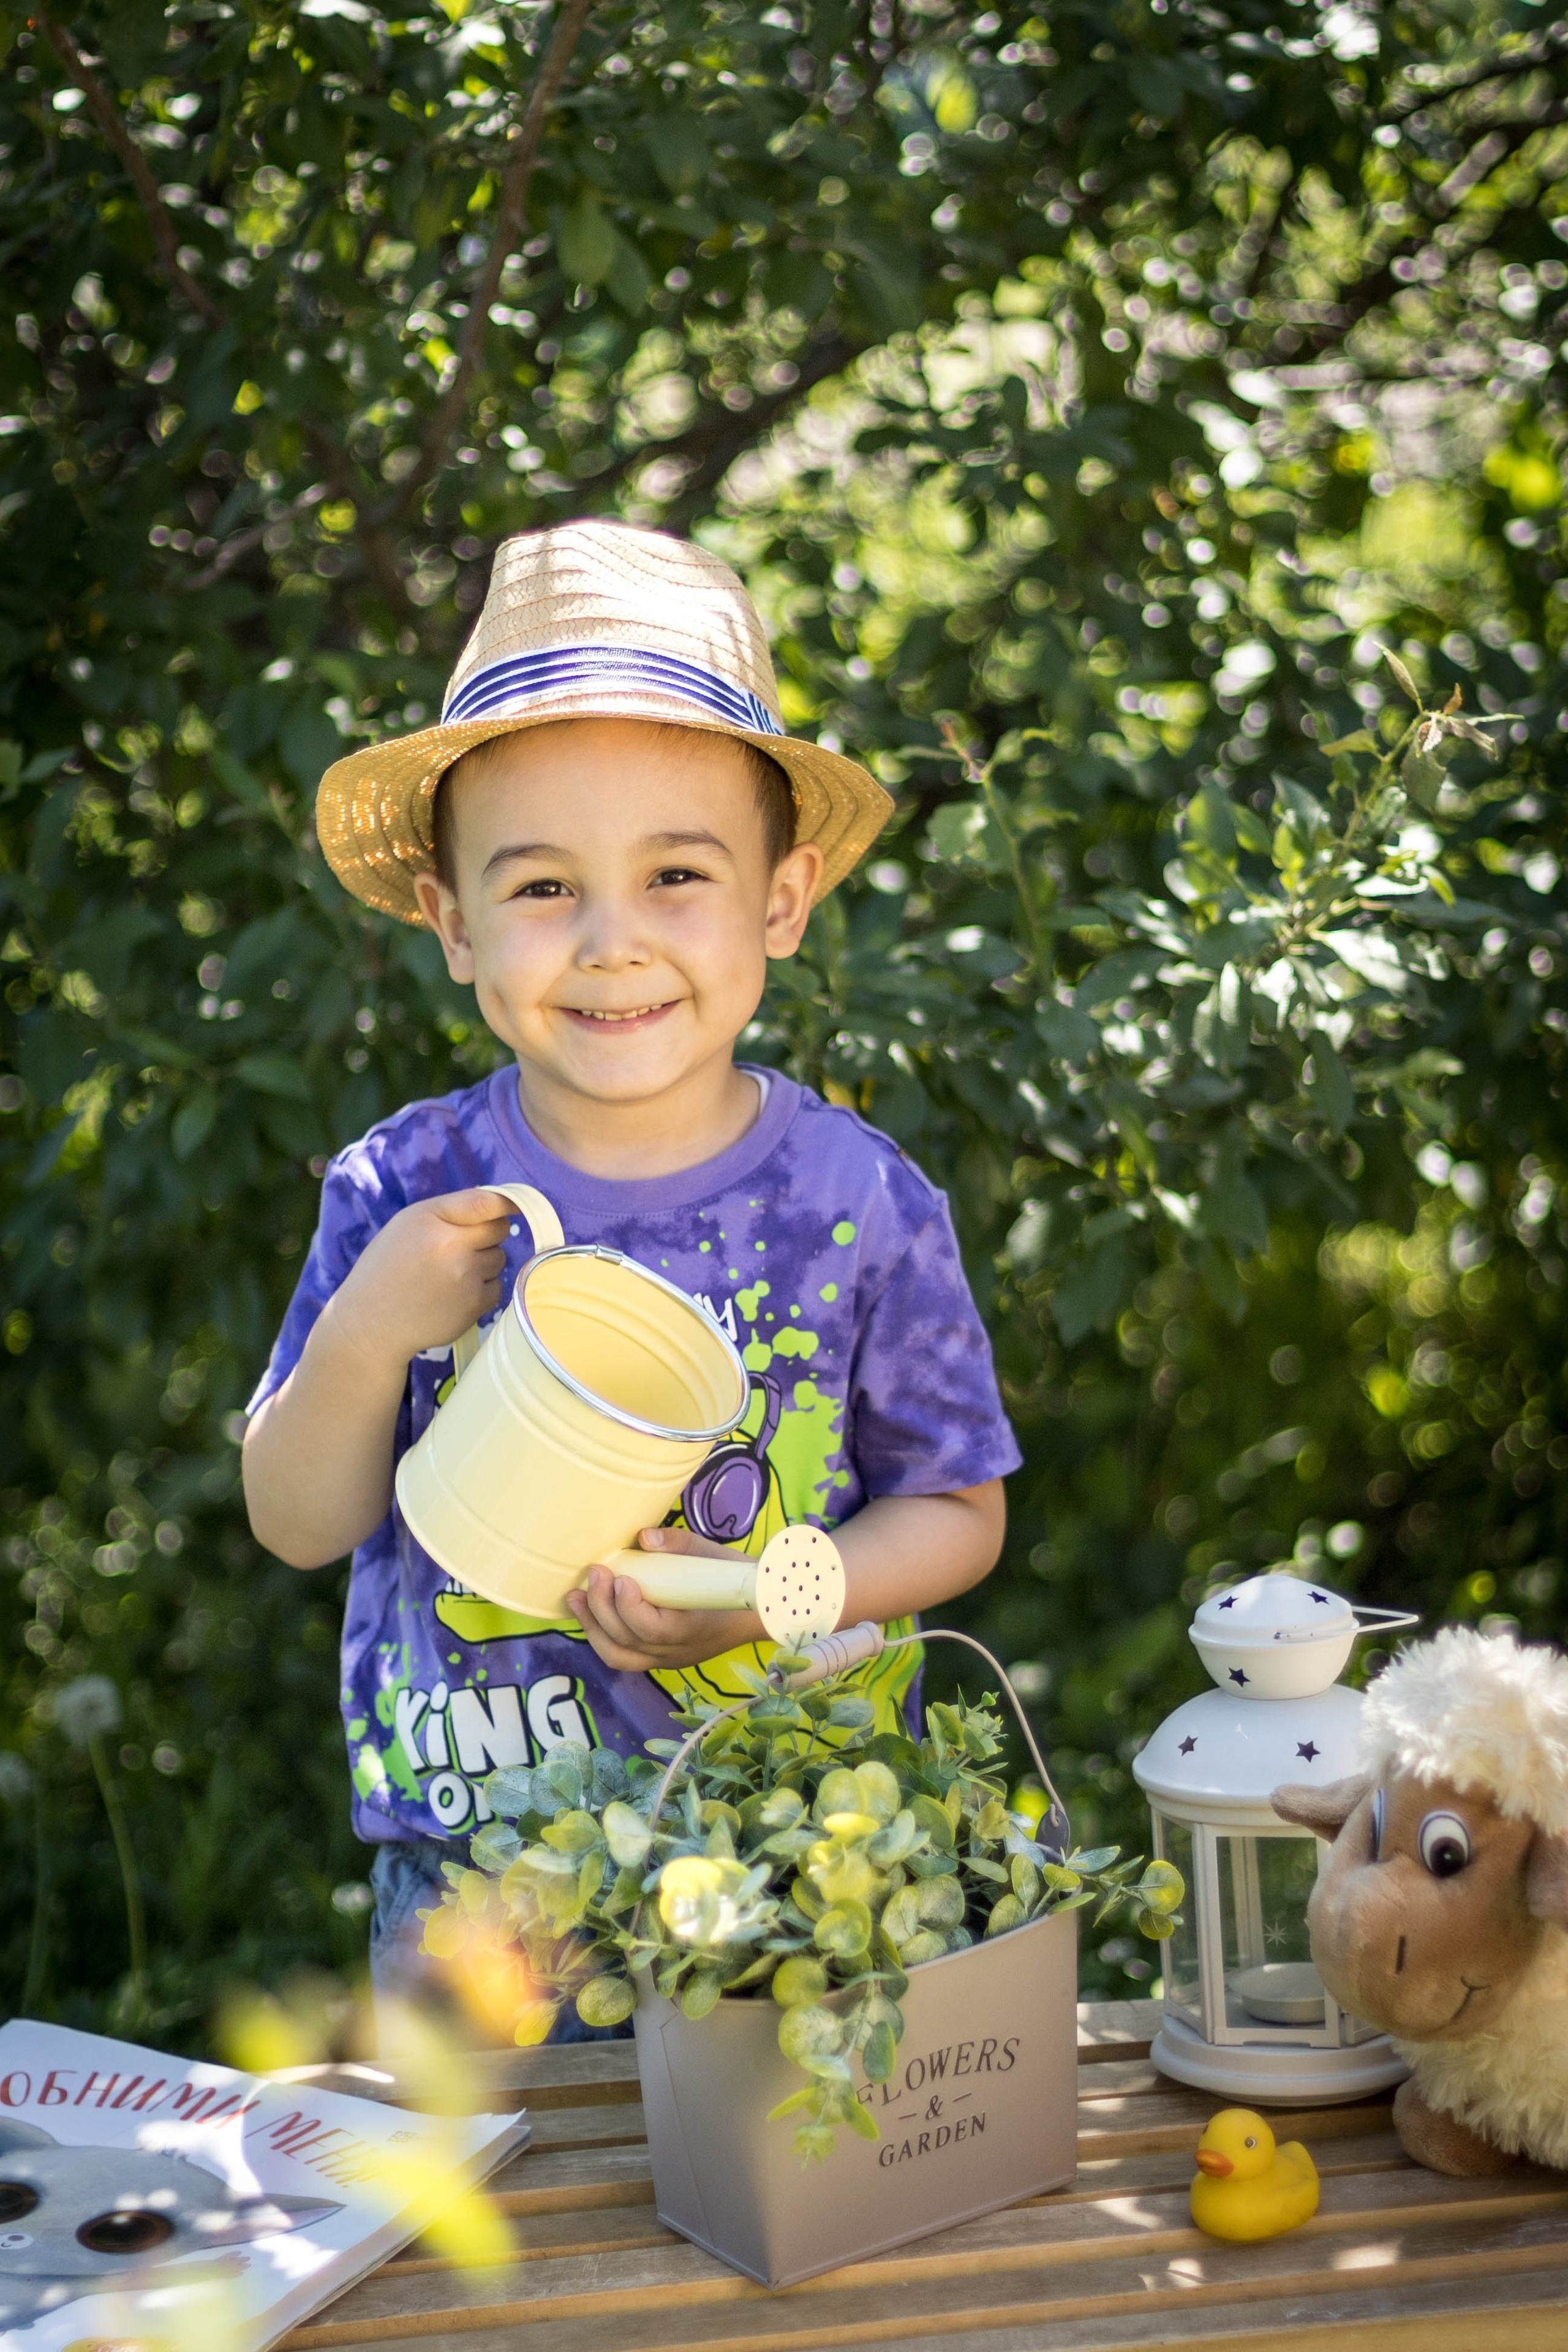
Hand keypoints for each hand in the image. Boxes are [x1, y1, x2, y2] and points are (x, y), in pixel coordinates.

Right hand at [328, 1187, 514, 1368]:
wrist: (371, 1322)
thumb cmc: (388, 1267)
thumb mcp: (407, 1225)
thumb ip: (449, 1211)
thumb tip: (498, 1203)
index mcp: (431, 1221)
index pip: (486, 1203)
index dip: (507, 1202)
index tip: (515, 1206)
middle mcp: (452, 1247)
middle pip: (499, 1230)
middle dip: (487, 1234)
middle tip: (461, 1246)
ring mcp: (467, 1278)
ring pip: (500, 1258)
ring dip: (484, 1263)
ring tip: (450, 1275)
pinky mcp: (474, 1306)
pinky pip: (497, 1287)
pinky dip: (482, 1289)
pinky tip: (453, 1295)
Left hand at [564, 1525, 762, 1672]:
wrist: (757, 1612)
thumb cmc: (735, 1580)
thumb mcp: (714, 1555)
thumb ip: (680, 1544)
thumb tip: (644, 1536)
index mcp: (696, 1629)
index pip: (654, 1630)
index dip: (630, 1608)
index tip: (621, 1578)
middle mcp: (677, 1651)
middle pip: (629, 1643)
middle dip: (602, 1609)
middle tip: (594, 1573)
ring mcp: (666, 1659)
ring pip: (619, 1656)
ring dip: (592, 1627)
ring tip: (575, 1596)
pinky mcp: (658, 1657)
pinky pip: (623, 1656)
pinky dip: (601, 1635)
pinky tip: (589, 1611)